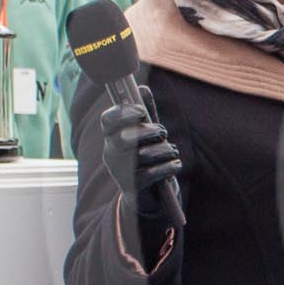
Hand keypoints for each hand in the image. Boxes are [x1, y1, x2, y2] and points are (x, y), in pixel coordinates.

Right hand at [99, 100, 183, 218]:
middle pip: (123, 138)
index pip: (107, 120)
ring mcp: (119, 172)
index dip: (123, 113)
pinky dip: (167, 167)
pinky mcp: (132, 188)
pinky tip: (176, 164)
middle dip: (148, 132)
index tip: (141, 111)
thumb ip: (145, 114)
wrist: (146, 196)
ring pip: (140, 156)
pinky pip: (149, 175)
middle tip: (163, 132)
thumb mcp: (146, 134)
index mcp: (112, 137)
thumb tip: (142, 88)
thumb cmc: (146, 158)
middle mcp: (111, 153)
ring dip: (163, 150)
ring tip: (173, 150)